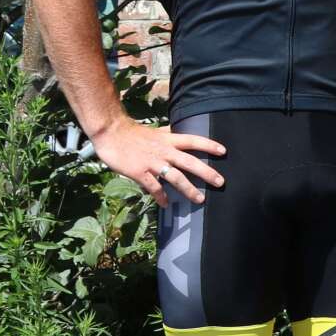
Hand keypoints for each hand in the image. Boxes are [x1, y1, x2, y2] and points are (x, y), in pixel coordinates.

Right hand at [92, 115, 225, 205]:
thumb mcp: (156, 131)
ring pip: (175, 177)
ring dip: (189, 189)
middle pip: (190, 162)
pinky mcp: (140, 172)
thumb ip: (168, 135)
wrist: (111, 133)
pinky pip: (154, 187)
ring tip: (200, 199)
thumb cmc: (133, 133)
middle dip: (207, 173)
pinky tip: (166, 203)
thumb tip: (178, 132)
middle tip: (221, 182)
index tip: (224, 152)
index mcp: (169, 140)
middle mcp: (164, 151)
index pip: (193, 140)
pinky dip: (160, 196)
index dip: (209, 145)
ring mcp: (152, 162)